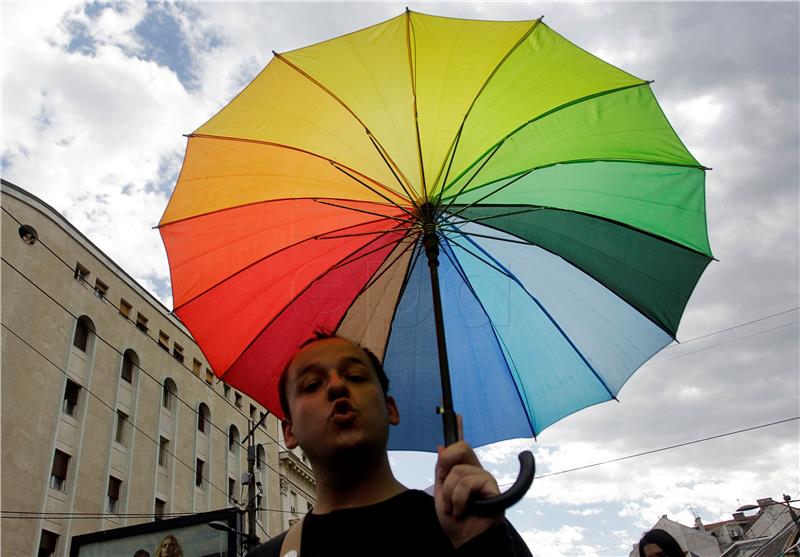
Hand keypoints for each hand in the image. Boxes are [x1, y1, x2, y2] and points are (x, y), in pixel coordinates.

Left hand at [434, 418, 502, 547]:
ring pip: (458, 472)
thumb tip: (441, 446)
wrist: (464, 539)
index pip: (461, 445)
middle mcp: (476, 470)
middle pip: (460, 447)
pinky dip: (459, 500)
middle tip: (443, 483)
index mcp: (463, 469)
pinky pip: (468, 484)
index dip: (458, 428)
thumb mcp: (441, 492)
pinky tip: (463, 511)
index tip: (455, 413)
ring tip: (454, 509)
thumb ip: (442, 470)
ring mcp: (485, 478)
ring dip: (449, 495)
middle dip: (445, 464)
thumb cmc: (454, 519)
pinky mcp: (493, 488)